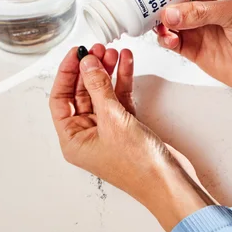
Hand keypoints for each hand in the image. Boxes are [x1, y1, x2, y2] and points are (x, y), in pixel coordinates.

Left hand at [50, 44, 214, 231]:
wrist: (170, 182)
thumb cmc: (138, 166)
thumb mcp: (113, 120)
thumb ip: (98, 88)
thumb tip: (87, 64)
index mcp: (73, 139)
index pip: (60, 99)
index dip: (66, 73)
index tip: (76, 53)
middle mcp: (87, 133)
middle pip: (81, 92)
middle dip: (90, 69)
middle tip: (97, 49)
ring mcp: (108, 128)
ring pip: (102, 91)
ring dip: (107, 71)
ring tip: (113, 52)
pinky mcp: (126, 124)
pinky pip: (119, 96)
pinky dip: (122, 79)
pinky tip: (126, 61)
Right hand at [157, 0, 231, 96]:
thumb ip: (202, 12)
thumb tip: (171, 13)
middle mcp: (198, 8)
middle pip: (168, 0)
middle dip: (155, 1)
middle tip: (144, 3)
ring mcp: (193, 28)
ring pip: (165, 21)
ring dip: (157, 22)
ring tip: (157, 24)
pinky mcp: (190, 48)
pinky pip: (169, 42)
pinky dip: (164, 40)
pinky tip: (168, 39)